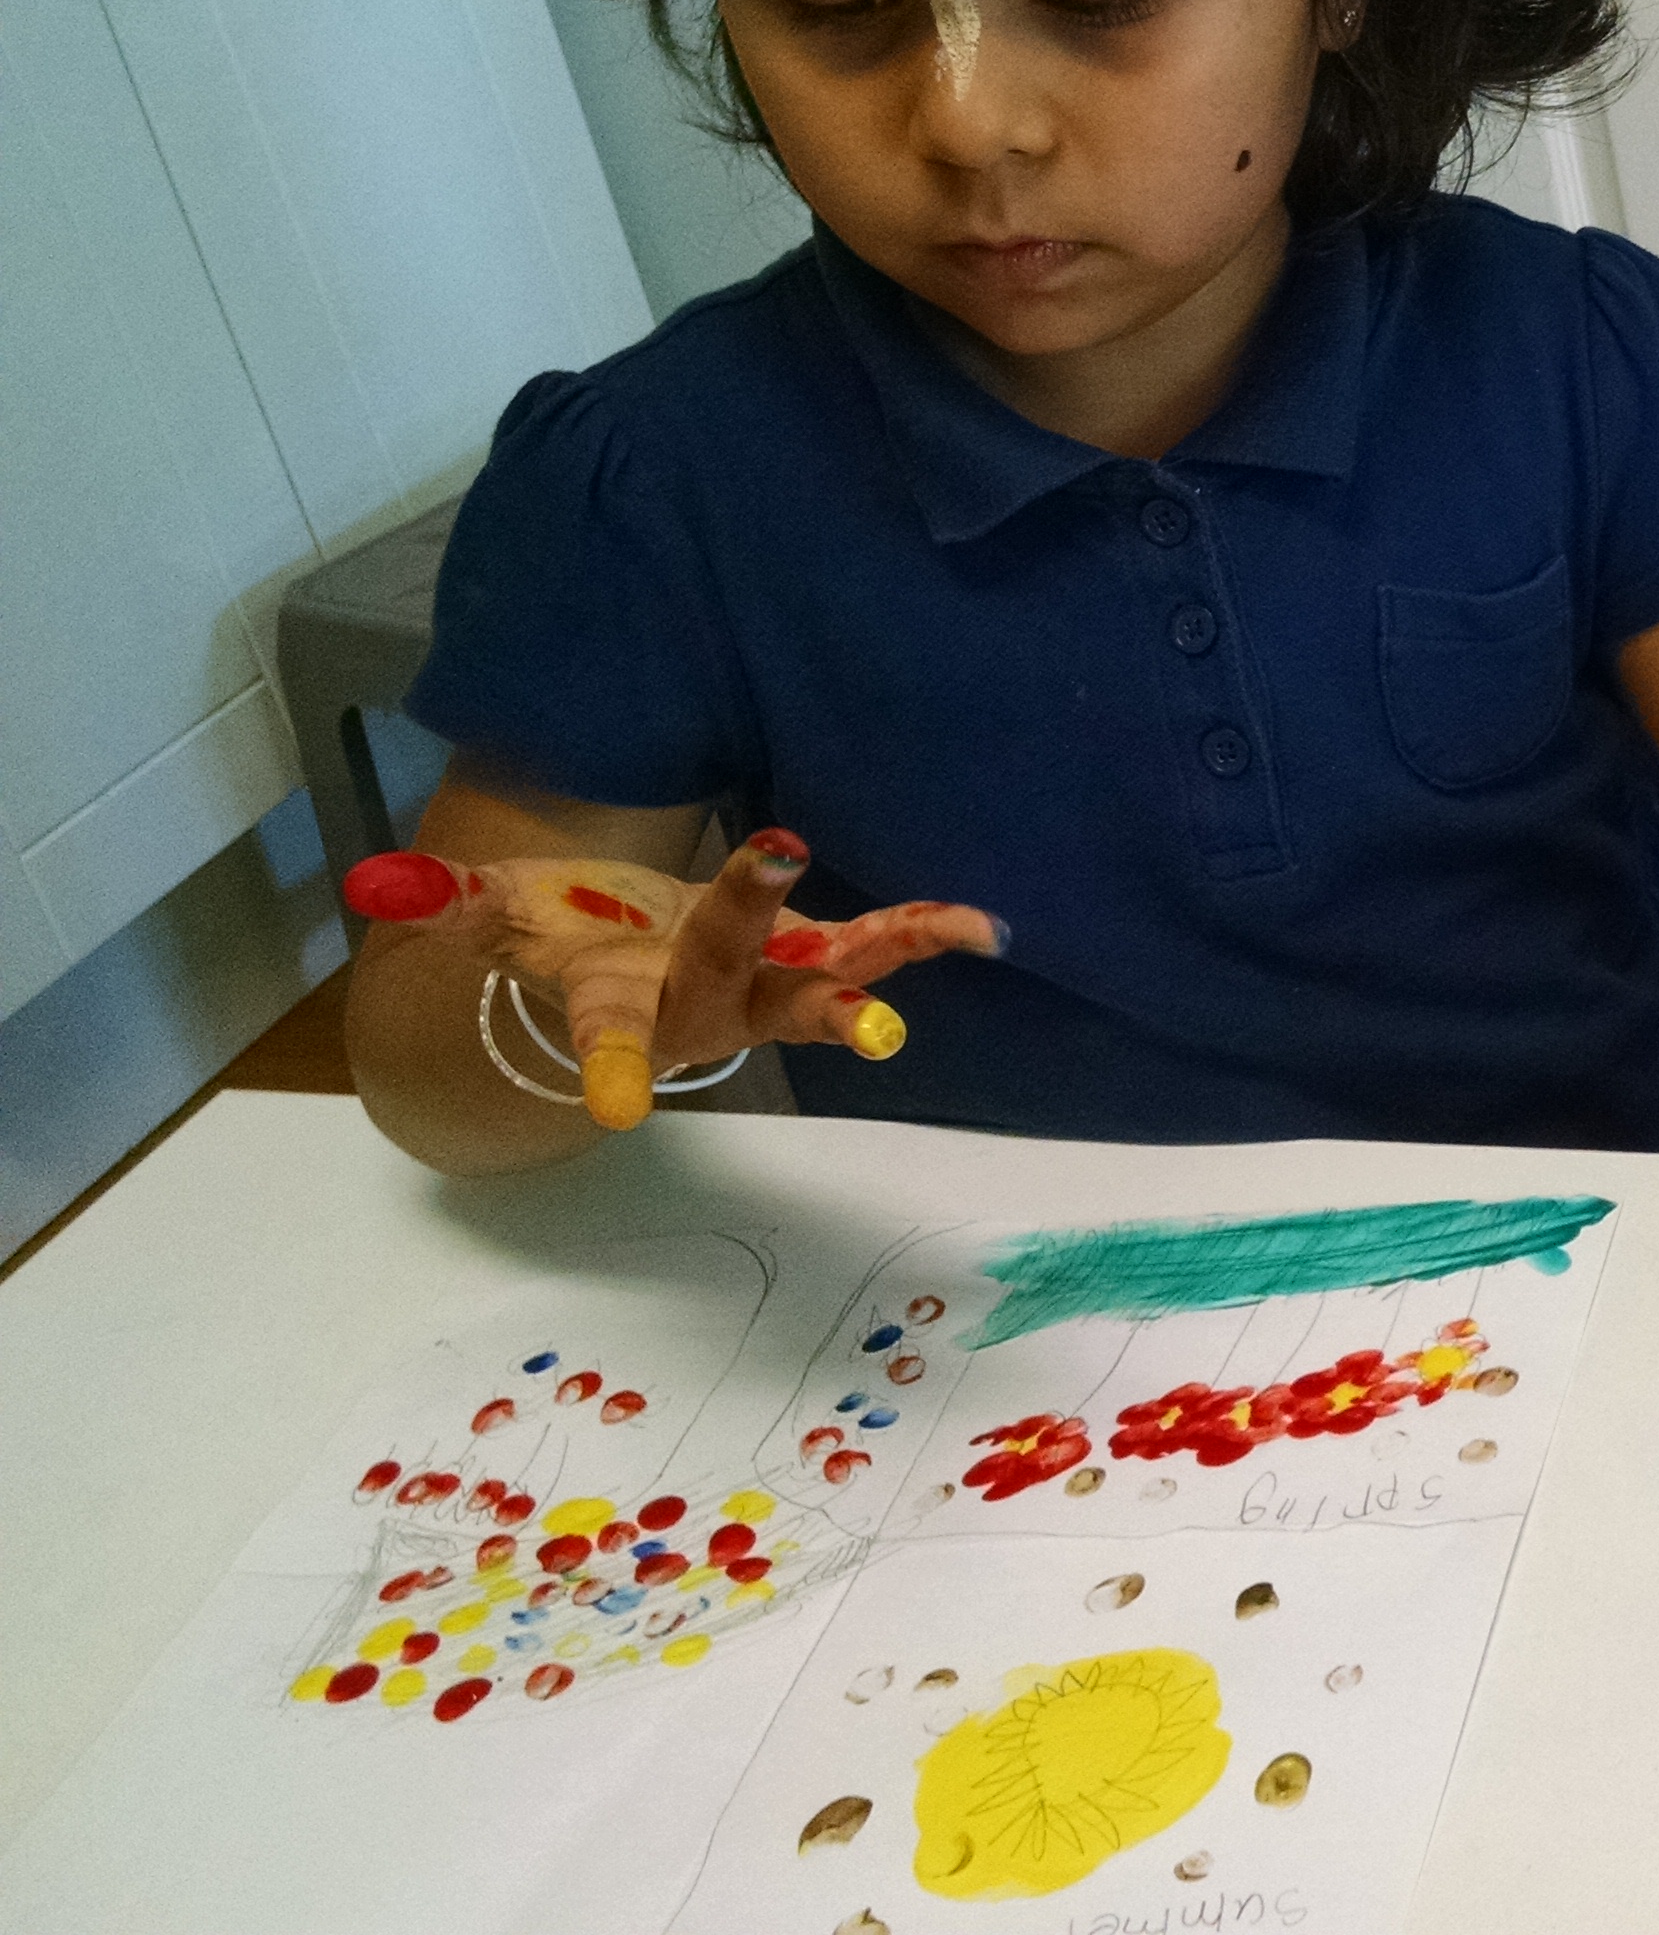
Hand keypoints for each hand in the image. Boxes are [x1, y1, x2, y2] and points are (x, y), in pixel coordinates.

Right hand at [344, 829, 1001, 1126]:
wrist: (632, 969)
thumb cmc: (568, 940)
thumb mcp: (503, 919)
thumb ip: (445, 902)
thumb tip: (368, 877)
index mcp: (615, 1001)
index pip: (601, 1038)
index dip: (605, 1069)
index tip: (611, 1109)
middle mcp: (696, 1004)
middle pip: (721, 967)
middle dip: (744, 910)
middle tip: (773, 855)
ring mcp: (763, 987)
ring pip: (816, 981)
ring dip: (873, 964)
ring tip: (943, 940)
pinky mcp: (810, 960)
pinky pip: (873, 947)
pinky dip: (922, 933)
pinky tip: (984, 925)